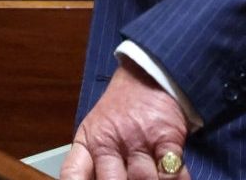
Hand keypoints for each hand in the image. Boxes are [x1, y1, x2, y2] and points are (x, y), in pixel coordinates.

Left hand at [61, 56, 190, 179]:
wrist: (148, 75)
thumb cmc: (121, 111)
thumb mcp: (96, 130)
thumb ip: (93, 162)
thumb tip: (94, 178)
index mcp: (89, 142)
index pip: (72, 174)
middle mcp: (110, 141)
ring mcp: (139, 139)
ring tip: (149, 179)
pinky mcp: (167, 138)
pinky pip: (172, 172)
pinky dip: (173, 179)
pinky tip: (169, 178)